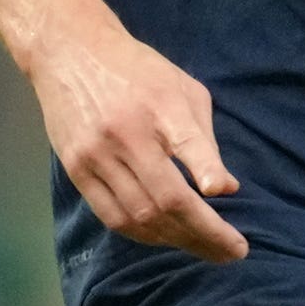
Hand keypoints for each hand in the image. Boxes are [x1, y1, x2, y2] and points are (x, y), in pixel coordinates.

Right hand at [25, 15, 248, 261]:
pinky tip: (165, 238)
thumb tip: (224, 189)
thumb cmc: (139, 70)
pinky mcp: (75, 170)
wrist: (72, 53)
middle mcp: (125, 133)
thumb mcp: (182, 88)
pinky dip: (141, 234)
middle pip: (165, 198)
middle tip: (233, 252)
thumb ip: (203, 138)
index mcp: (158, 104)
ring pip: (138, 216)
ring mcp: (95, 155)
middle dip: (203, 232)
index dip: (207, 173)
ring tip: (205, 249)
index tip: (226, 197)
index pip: (187, 143)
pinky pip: (111, 216)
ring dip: (175, 240)